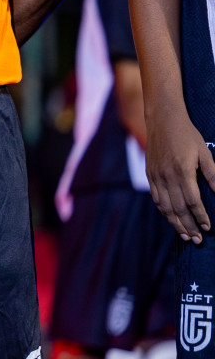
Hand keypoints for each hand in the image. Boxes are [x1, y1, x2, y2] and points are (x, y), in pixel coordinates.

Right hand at [147, 106, 214, 242]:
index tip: (209, 228)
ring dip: (175, 223)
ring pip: (165, 206)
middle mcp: (167, 176)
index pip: (193, 201)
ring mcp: (156, 175)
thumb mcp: (204, 152)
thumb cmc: (187, 134)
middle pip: (178, 208)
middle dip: (189, 226)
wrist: (162, 118)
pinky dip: (164, 211)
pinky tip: (171, 218)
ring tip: (185, 235)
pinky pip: (156, 198)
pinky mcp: (150, 174)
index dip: (201, 216)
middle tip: (197, 240)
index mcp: (182, 171)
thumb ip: (212, 175)